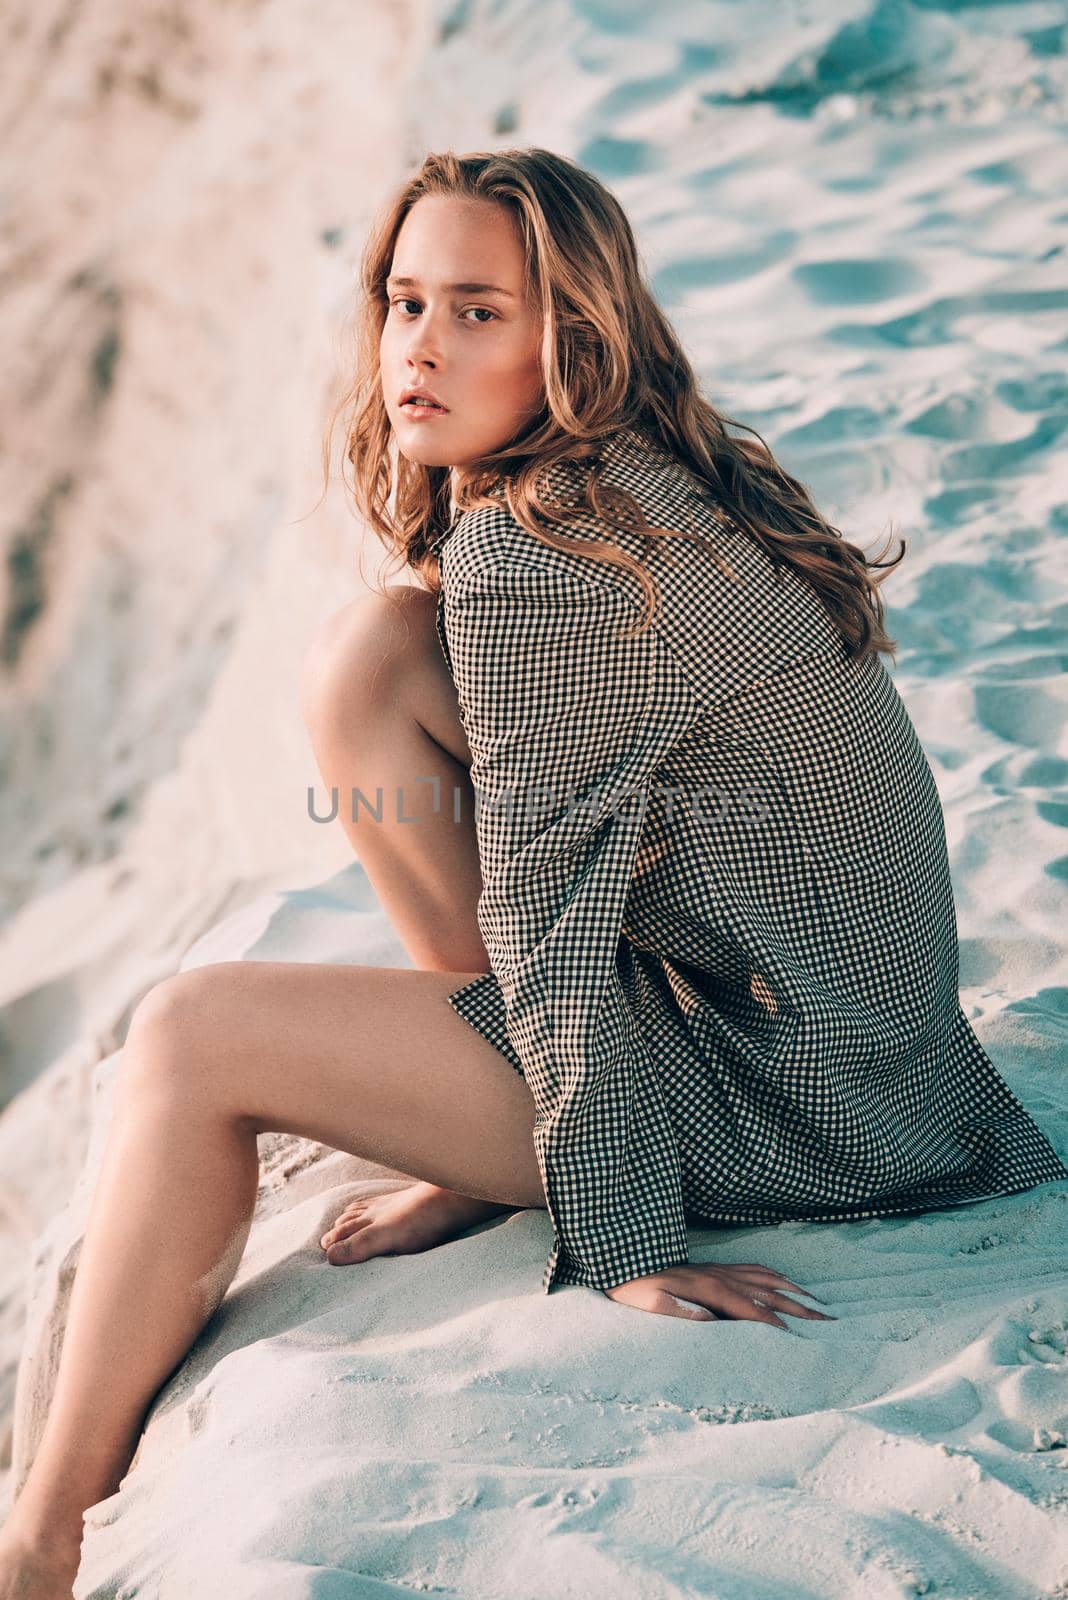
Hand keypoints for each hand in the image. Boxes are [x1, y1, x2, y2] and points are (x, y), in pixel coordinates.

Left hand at [602, 1261, 835, 1329]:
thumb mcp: (653, 1306)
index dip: (777, 1325)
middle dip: (800, 1308)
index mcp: (712, 1291)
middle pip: (769, 1293)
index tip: (800, 1341)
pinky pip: (754, 1268)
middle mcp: (723, 1277)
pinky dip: (775, 1275)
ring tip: (818, 1303)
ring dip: (794, 1290)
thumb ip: (682, 1313)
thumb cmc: (637, 1291)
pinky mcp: (717, 1267)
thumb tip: (711, 1320)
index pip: (753, 1310)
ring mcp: (722, 1269)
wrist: (625, 1263)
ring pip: (767, 1278)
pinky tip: (784, 1280)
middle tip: (829, 1321)